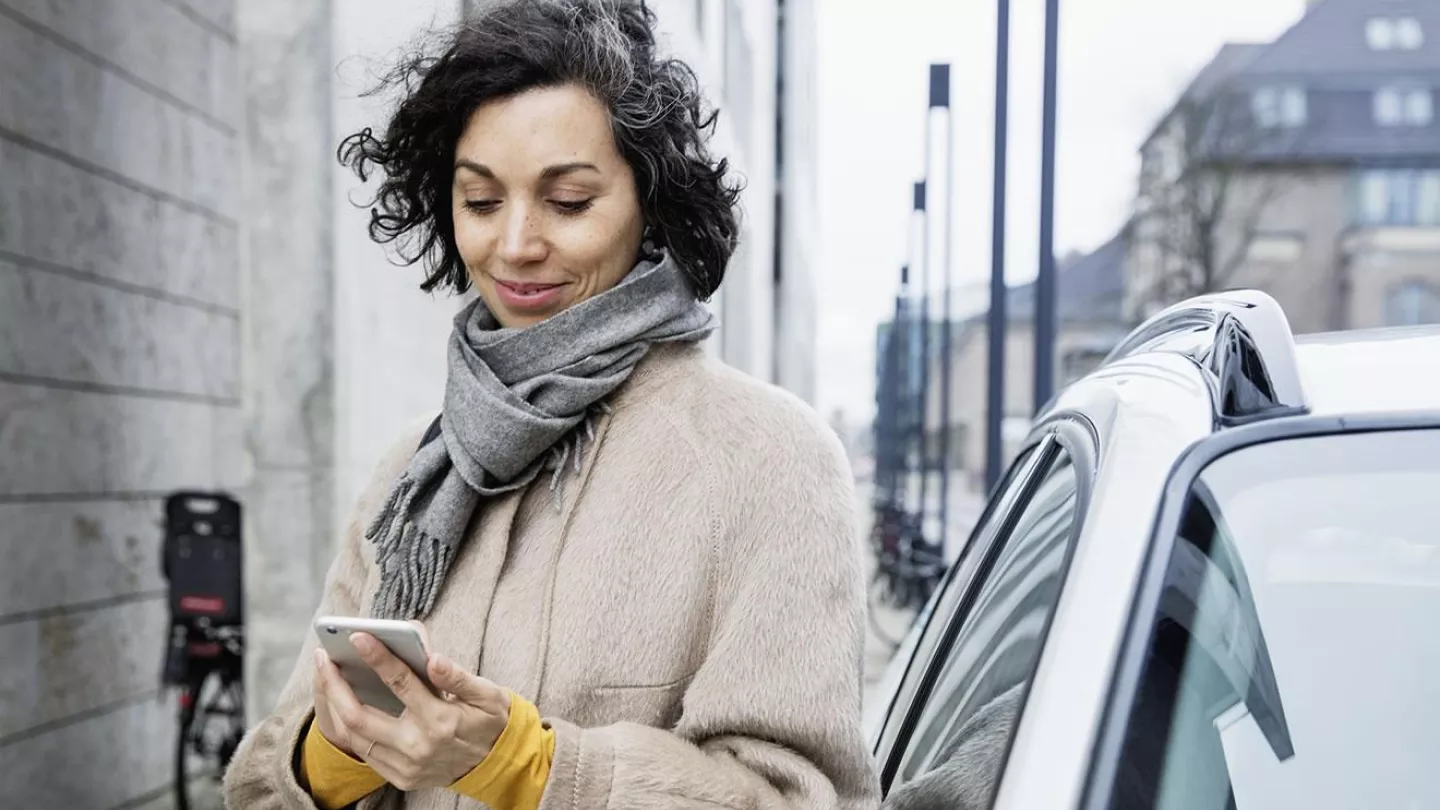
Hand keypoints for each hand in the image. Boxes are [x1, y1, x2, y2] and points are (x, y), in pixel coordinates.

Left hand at [312, 627, 511, 791]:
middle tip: (323, 658)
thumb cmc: (491, 721)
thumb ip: (459, 677)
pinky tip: (343, 704)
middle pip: (360, 716)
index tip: (357, 636)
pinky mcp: (401, 777)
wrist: (498, 764)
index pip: (400, 682)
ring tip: (327, 676)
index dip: (377, 656)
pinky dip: (349, 727)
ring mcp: (407, 766)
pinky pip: (364, 752)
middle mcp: (418, 746)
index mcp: (441, 720)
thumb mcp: (488, 694)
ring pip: (355, 737)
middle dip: (335, 684)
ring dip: (335, 705)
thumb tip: (434, 658)